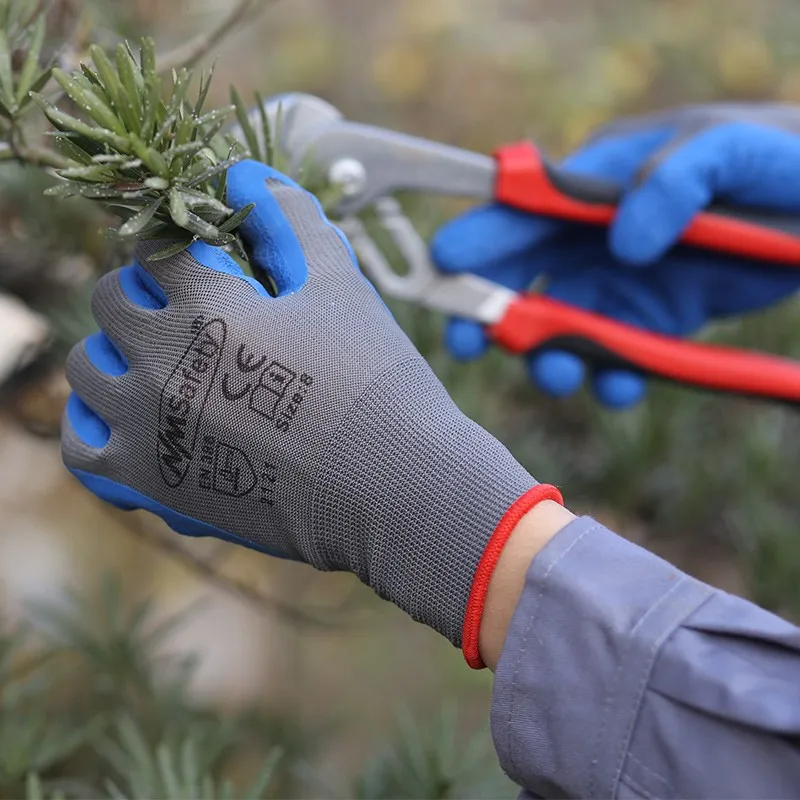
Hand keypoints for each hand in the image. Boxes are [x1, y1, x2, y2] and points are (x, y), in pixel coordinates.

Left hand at [60, 159, 560, 659]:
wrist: (392, 488)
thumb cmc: (375, 382)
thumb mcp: (340, 285)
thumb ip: (287, 219)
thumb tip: (246, 171)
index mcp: (205, 307)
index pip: (156, 246)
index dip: (181, 242)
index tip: (204, 255)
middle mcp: (160, 364)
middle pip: (111, 301)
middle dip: (147, 292)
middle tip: (191, 308)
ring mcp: (148, 429)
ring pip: (86, 368)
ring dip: (117, 353)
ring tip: (163, 360)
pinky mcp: (152, 485)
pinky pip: (84, 449)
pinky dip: (99, 425)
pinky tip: (136, 418)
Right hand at [431, 104, 799, 408]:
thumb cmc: (774, 158)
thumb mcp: (728, 149)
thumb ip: (675, 179)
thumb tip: (623, 243)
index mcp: (598, 183)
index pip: (523, 208)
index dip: (481, 235)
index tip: (444, 263)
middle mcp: (596, 237)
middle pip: (524, 274)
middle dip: (488, 308)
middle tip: (467, 339)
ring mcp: (621, 283)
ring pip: (561, 326)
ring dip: (546, 354)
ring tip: (557, 372)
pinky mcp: (652, 320)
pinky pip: (615, 357)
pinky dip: (610, 377)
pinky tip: (620, 385)